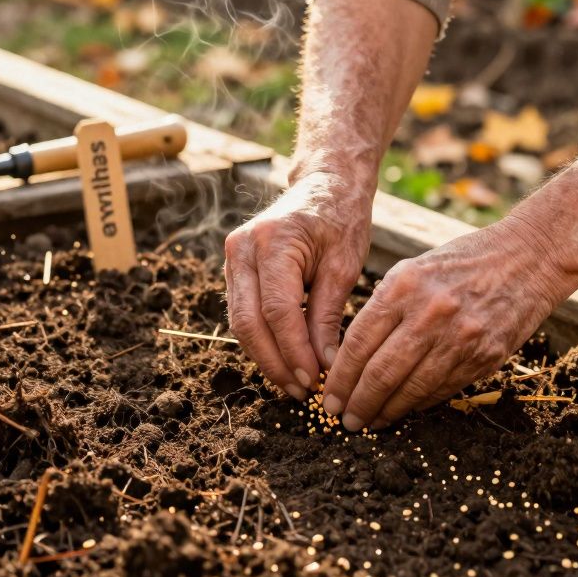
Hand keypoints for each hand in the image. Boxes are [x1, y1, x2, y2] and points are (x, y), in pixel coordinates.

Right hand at [225, 170, 373, 400]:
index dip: (293, 351)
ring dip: (266, 357)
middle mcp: (243, 248)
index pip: (277, 310)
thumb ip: (329, 315)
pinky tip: (285, 361)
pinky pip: (243, 312)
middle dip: (274, 362)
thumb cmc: (340, 219)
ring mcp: (233, 257)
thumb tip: (323, 365)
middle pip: (248, 321)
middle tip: (302, 392)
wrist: (324, 184)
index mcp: (273, 241)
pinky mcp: (235, 268)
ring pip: (240, 322)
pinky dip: (262, 340)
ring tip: (295, 383)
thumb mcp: (344, 265)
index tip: (314, 381)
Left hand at [322, 217, 573, 430]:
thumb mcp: (414, 269)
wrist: (528, 258)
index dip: (340, 377)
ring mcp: (461, 337)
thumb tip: (351, 355)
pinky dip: (419, 403)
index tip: (329, 397)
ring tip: (370, 422)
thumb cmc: (462, 262)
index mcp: (405, 286)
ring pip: (412, 388)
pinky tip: (404, 409)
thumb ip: (384, 306)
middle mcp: (431, 312)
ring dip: (386, 411)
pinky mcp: (486, 356)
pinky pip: (443, 389)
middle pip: (381, 372)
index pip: (360, 342)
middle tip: (344, 419)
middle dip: (358, 402)